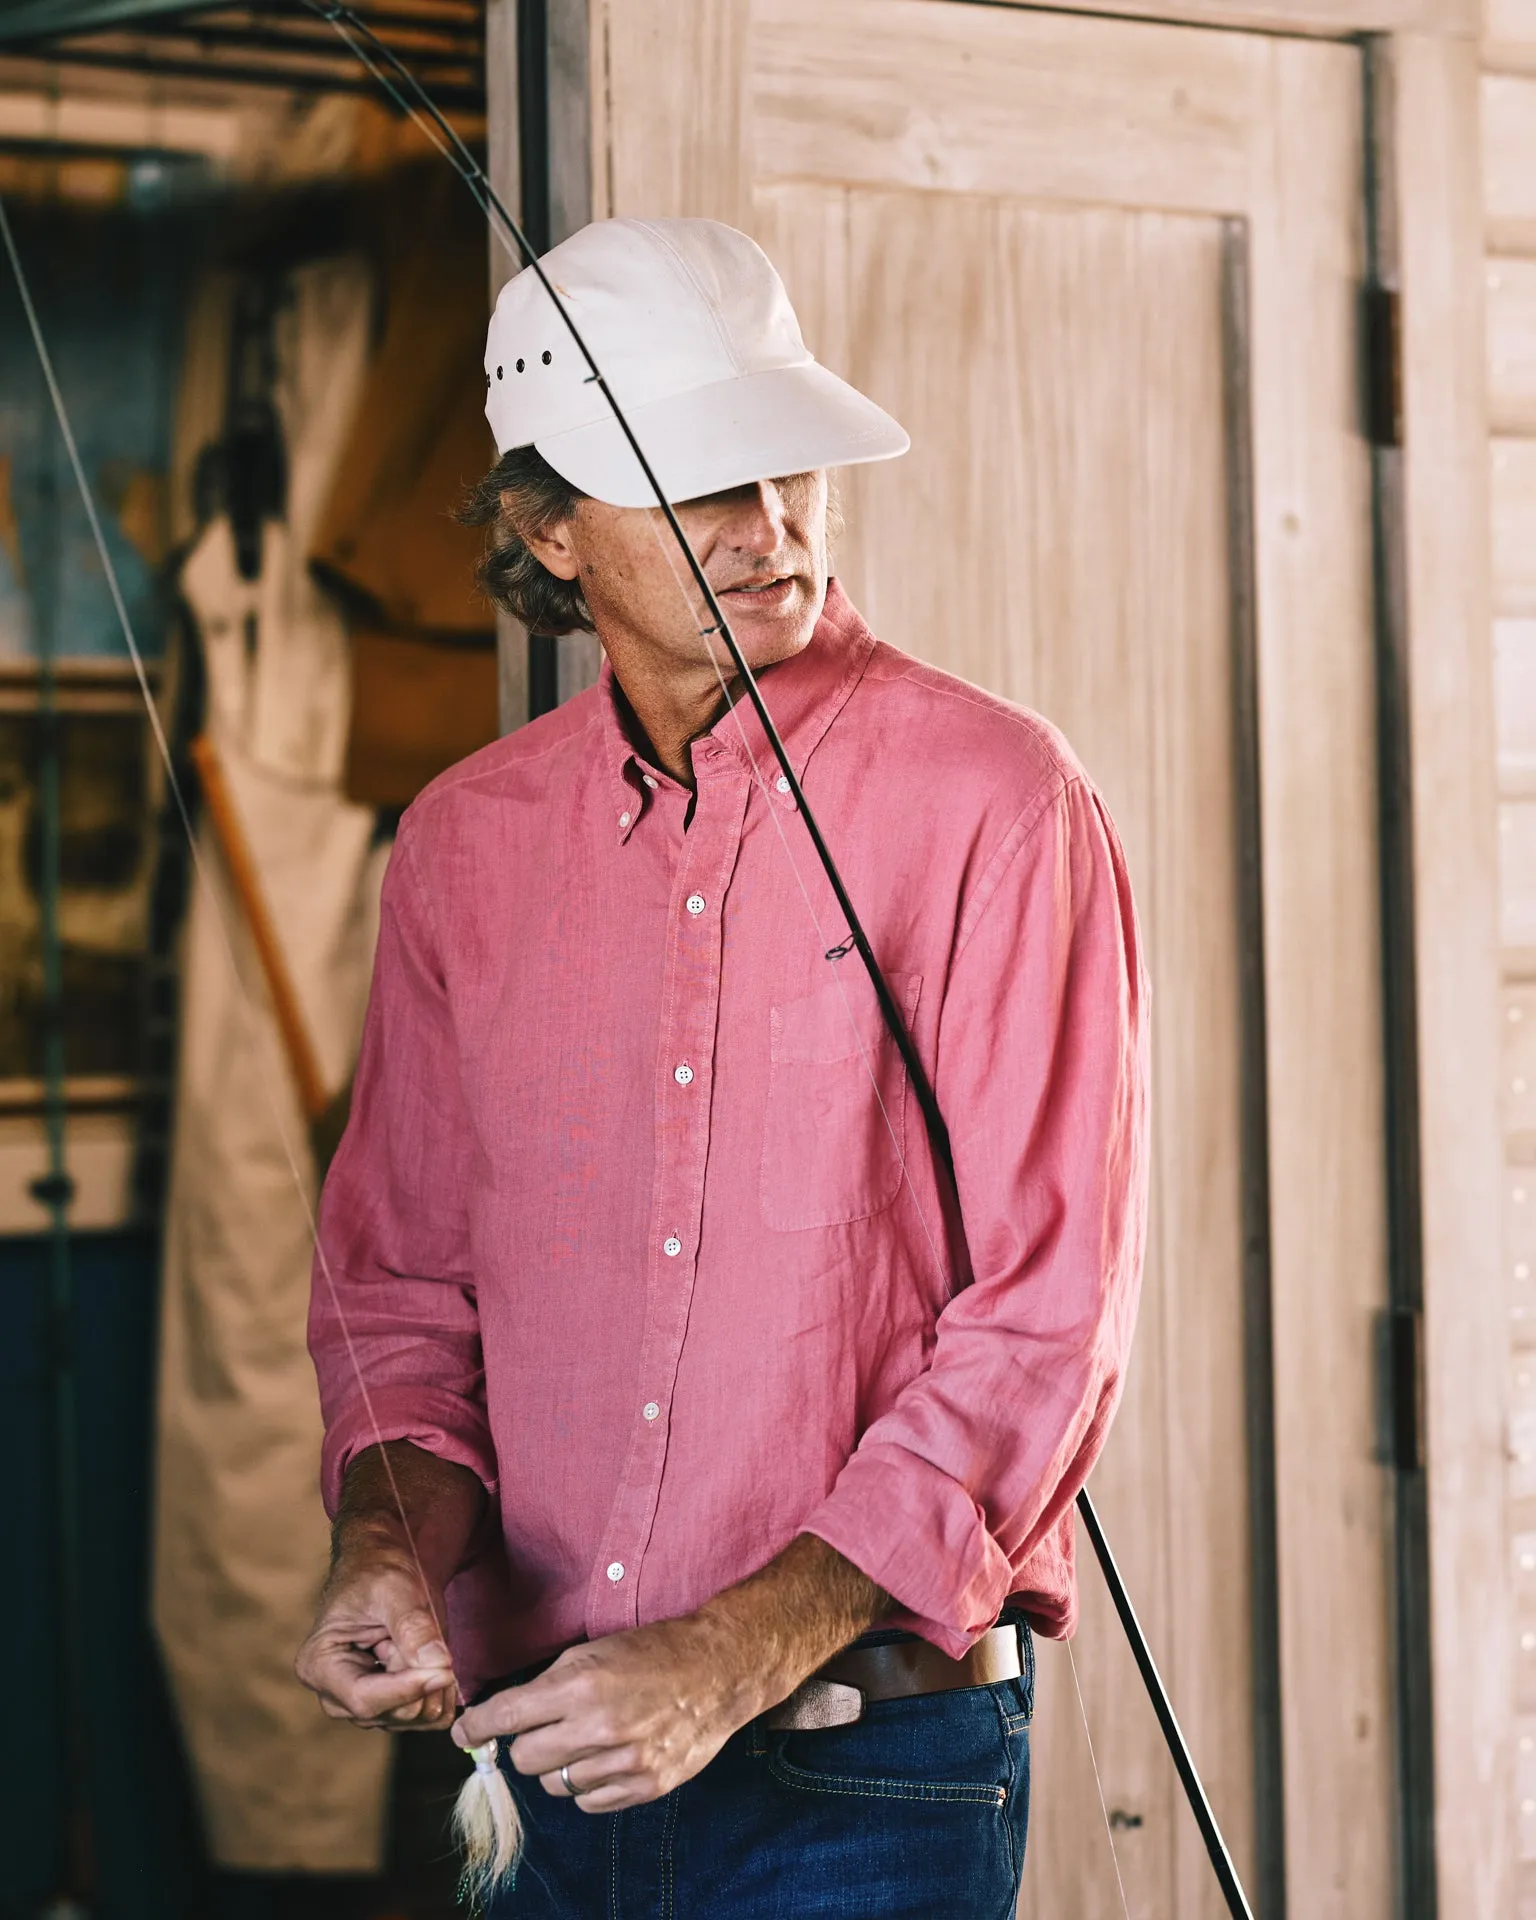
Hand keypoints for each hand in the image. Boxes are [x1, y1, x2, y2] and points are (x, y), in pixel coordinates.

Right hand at [296, 1526, 457, 1730]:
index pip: (364, 1697)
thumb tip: (437, 1663)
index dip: (408, 1689)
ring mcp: (359, 1703)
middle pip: (388, 1713)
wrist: (381, 1566)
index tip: (445, 1669)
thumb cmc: (378, 1571)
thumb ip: (412, 1625)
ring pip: (408, 1719)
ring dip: (433, 1688)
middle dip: (424, 1684)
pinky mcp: (385, 1705)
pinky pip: (420, 1718)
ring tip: (434, 1647)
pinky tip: (444, 1667)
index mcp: (319, 1665)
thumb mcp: (394, 1588)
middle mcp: (334, 1695)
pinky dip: (440, 1698)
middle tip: (440, 1647)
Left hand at [451, 1534, 887, 1810]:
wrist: (718, 1669)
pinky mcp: (644, 1786)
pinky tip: (605, 1757)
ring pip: (554, 1785)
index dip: (476, 1728)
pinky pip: (587, 1803)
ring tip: (587, 1738)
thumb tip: (501, 1716)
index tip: (463, 1733)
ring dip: (560, 1765)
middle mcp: (598, 1726)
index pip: (505, 1718)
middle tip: (546, 1725)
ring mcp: (624, 1761)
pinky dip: (587, 1785)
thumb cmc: (653, 1651)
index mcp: (580, 1683)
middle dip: (526, 1743)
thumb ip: (547, 1684)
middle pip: (525, 1758)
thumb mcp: (594, 1649)